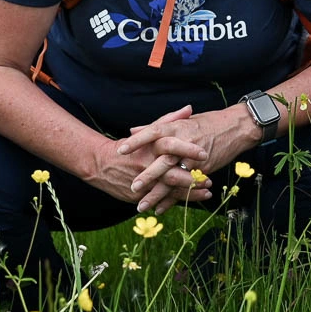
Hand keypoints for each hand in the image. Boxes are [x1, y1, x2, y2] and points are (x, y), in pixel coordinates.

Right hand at [83, 106, 211, 209]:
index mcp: (150, 146)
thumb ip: (170, 120)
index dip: (189, 150)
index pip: (171, 146)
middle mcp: (147, 164)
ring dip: (189, 193)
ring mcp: (143, 182)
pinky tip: (190, 202)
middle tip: (209, 179)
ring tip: (206, 193)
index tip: (205, 154)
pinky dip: (175, 202)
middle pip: (172, 172)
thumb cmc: (130, 144)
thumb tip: (189, 108)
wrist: (100, 163)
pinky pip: (159, 200)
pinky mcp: (139, 195)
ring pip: (169, 190)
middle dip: (192, 178)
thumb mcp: (149, 131)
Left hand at [117, 106, 260, 213]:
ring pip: (173, 179)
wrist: (235, 127)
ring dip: (157, 194)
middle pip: (163, 161)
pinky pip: (185, 187)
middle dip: (147, 176)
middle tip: (132, 187)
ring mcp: (193, 159)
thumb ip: (156, 127)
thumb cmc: (207, 122)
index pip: (153, 132)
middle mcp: (184, 142)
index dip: (137, 141)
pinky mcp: (202, 170)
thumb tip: (132, 130)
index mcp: (176, 128)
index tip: (120, 150)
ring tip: (142, 206)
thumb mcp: (182, 121)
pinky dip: (173, 199)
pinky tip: (160, 209)